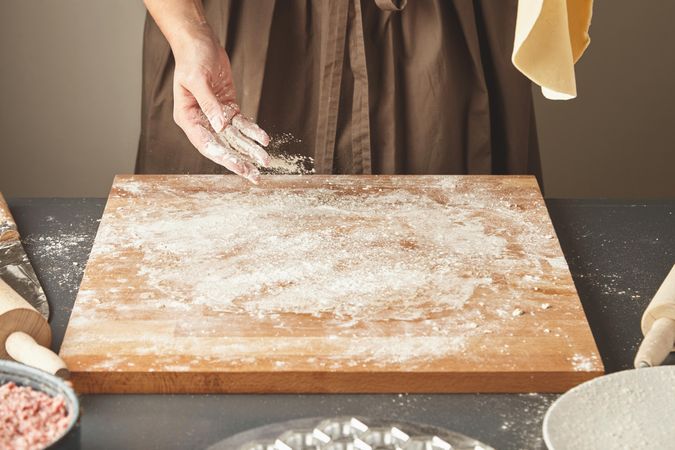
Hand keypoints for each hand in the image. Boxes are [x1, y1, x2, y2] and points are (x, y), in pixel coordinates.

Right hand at [171, 27, 269, 182]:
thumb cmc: (192, 59)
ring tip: (264, 162)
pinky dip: (253, 132)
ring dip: (249, 149)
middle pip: (222, 146)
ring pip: (234, 138)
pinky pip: (242, 124)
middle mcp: (201, 121)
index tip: (239, 167)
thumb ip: (209, 105)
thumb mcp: (198, 80)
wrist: (199, 41)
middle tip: (254, 175)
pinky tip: (264, 140)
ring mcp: (215, 115)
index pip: (206, 144)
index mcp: (187, 118)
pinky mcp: (228, 107)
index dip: (223, 157)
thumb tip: (220, 127)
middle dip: (239, 161)